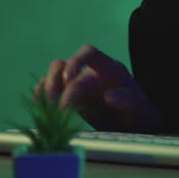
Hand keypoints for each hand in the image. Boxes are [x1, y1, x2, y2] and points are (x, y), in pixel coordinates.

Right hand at [35, 44, 162, 132]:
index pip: (89, 52)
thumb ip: (127, 100)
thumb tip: (109, 95)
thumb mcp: (140, 108)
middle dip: (57, 84)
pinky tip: (39, 103)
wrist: (135, 125)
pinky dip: (42, 94)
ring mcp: (77, 84)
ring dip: (47, 87)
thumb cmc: (139, 113)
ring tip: (48, 105)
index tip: (69, 79)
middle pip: (64, 65)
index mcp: (108, 69)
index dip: (76, 61)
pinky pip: (51, 89)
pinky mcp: (69, 98)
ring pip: (54, 75)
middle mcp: (90, 73)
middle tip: (59, 107)